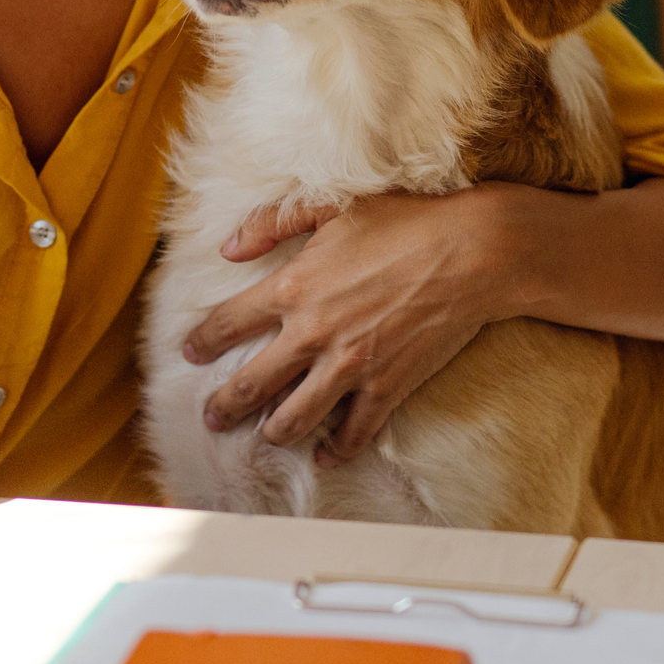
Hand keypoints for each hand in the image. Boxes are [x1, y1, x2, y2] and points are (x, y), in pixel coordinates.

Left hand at [182, 189, 519, 458]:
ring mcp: (348, 366)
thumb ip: (273, 224)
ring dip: (272, 433)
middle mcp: (312, 333)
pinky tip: (323, 455)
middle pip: (249, 384)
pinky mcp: (385, 387)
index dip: (203, 340)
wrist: (472, 253)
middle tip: (211, 418)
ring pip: (292, 418)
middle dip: (223, 406)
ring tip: (263, 437)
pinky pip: (352, 433)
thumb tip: (229, 248)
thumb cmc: (405, 222)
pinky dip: (335, 450)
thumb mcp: (332, 207)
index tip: (192, 351)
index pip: (228, 323)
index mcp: (293, 288)